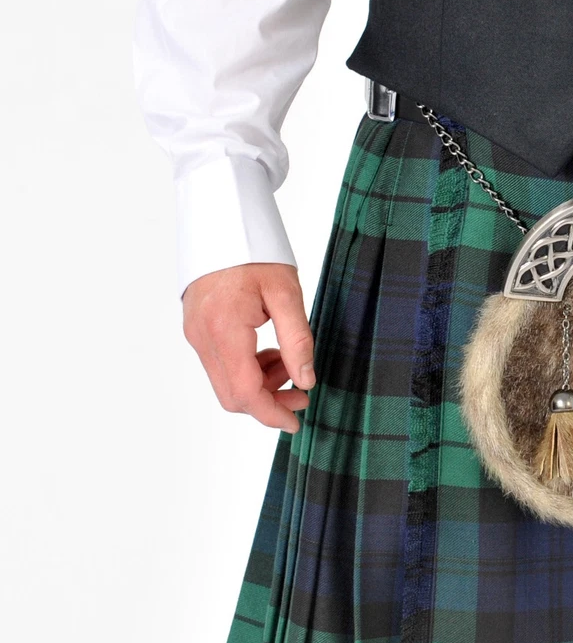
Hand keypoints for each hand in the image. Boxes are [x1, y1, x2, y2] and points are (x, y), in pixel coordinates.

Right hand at [181, 263, 315, 432]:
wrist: (221, 221)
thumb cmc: (255, 251)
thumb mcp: (286, 292)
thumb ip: (298, 340)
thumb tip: (306, 381)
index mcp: (223, 329)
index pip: (245, 393)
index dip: (272, 413)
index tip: (297, 421)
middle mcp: (202, 337)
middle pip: (232, 395)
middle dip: (269, 401)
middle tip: (302, 394)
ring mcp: (195, 334)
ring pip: (226, 382)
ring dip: (260, 384)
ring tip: (289, 363)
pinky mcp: (197, 329)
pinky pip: (220, 364)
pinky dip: (247, 369)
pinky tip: (270, 353)